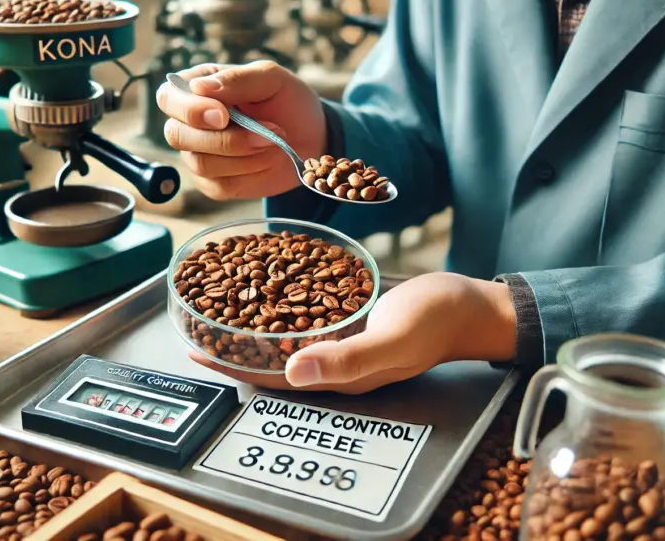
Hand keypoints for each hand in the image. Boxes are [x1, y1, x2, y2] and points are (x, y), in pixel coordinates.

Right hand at [156, 61, 326, 200]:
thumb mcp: (271, 79)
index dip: (190, 110)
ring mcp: (199, 154)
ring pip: (200, 164)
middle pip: (177, 136)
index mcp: (196, 88)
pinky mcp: (214, 183)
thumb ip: (237, 79)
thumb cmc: (288, 101)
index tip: (224, 115)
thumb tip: (198, 87)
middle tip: (266, 135)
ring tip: (273, 143)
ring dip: (244, 156)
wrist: (312, 137)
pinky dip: (250, 173)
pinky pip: (219, 185)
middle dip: (224, 139)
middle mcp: (190, 122)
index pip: (168, 98)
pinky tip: (268, 159)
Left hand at [188, 272, 517, 393]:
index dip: (232, 368)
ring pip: (286, 337)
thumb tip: (291, 372)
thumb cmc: (436, 322)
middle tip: (195, 327)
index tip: (195, 352)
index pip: (272, 378)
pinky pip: (308, 315)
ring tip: (220, 306)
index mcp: (340, 376)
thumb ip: (347, 359)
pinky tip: (270, 287)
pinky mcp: (352, 318)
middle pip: (272, 360)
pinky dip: (283, 302)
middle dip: (232, 347)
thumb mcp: (393, 339)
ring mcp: (344, 340)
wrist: (469, 305)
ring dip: (253, 325)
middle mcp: (335, 362)